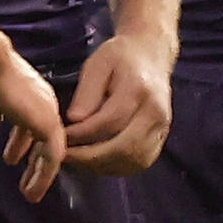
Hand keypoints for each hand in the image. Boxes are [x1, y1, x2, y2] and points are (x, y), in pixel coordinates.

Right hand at [0, 47, 69, 200]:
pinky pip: (52, 158)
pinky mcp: (48, 126)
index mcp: (28, 93)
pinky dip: (44, 176)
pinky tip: (33, 191)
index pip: (30, 122)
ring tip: (29, 193)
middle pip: (43, 138)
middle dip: (33, 160)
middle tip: (24, 180)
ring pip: (50, 151)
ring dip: (39, 173)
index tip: (13, 157)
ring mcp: (48, 114)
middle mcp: (43, 102)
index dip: (22, 141)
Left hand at [60, 31, 172, 175]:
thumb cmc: (119, 58)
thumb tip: (75, 121)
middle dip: (90, 158)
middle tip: (64, 155)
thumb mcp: (97, 65)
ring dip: (102, 166)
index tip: (60, 137)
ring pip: (134, 160)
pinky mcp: (161, 138)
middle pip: (125, 148)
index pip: (109, 122)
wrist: (151, 55)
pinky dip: (116, 167)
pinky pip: (140, 162)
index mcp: (139, 89)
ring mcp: (162, 127)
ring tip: (77, 159)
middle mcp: (156, 112)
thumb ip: (86, 93)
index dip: (81, 135)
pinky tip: (95, 161)